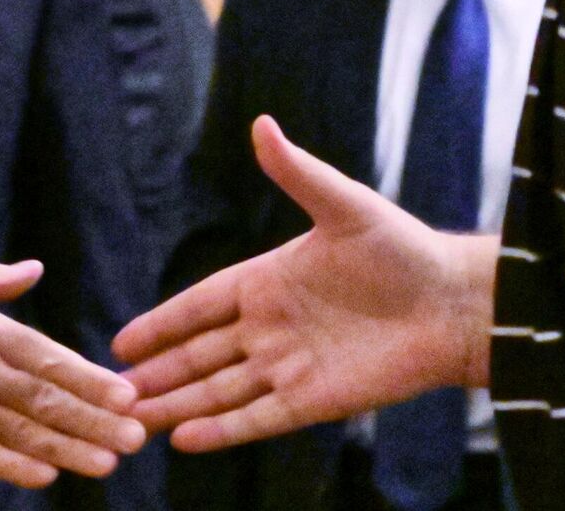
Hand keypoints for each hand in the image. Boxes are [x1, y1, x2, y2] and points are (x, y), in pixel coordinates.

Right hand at [0, 259, 146, 487]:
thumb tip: (34, 269)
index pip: (46, 356)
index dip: (88, 378)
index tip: (125, 394)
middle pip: (44, 399)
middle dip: (94, 420)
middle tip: (136, 436)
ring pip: (20, 431)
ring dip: (68, 448)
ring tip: (107, 462)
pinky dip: (14, 466)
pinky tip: (47, 476)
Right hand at [114, 115, 496, 451]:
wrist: (453, 303)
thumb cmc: (401, 247)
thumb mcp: (343, 205)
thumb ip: (297, 172)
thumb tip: (261, 123)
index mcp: (269, 280)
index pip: (201, 304)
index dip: (163, 322)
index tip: (121, 341)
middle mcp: (271, 327)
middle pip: (201, 354)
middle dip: (158, 372)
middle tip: (111, 390)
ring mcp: (290, 366)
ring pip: (220, 391)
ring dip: (178, 405)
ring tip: (135, 422)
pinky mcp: (314, 400)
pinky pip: (259, 417)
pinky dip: (223, 430)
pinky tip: (186, 441)